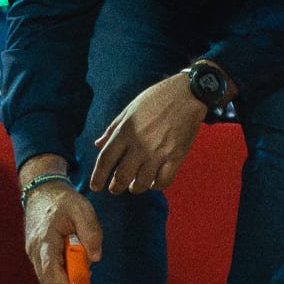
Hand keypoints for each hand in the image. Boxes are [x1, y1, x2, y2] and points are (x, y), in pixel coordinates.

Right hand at [23, 180, 101, 283]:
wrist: (42, 191)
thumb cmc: (63, 200)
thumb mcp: (83, 210)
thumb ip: (91, 233)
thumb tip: (95, 258)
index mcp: (45, 239)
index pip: (51, 272)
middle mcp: (34, 250)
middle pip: (48, 282)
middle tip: (86, 272)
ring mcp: (32, 253)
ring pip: (47, 279)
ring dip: (65, 277)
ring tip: (78, 257)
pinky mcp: (34, 254)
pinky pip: (46, 271)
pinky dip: (60, 271)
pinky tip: (70, 256)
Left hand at [89, 74, 207, 195]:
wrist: (187, 94)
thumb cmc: (157, 99)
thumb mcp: (130, 109)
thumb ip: (113, 129)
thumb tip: (98, 144)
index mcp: (126, 130)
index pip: (106, 159)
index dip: (98, 177)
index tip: (95, 186)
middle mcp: (140, 144)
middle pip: (122, 176)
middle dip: (115, 187)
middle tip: (115, 189)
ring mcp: (159, 152)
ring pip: (142, 183)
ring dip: (136, 188)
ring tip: (134, 187)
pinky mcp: (176, 156)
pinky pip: (163, 181)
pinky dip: (156, 186)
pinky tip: (154, 182)